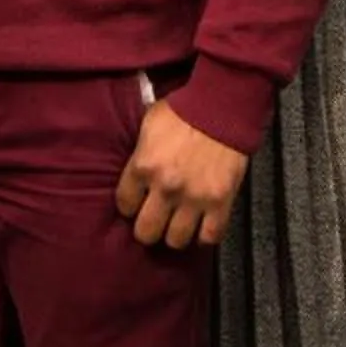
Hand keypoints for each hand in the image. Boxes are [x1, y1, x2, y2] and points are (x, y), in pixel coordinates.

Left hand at [113, 97, 246, 249]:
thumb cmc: (182, 111)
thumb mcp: (148, 126)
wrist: (221, 106)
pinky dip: (204, 236)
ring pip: (176, 240)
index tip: (136, 203)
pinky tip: (201, 226)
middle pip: (146, 232)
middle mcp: (165, 187)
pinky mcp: (220, 202)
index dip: (129, 206)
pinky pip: (209, 236)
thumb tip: (134, 174)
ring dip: (175, 234)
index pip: (124, 205)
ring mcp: (194, 197)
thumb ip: (139, 154)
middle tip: (154, 220)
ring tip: (177, 225)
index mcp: (143, 167)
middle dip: (147, 228)